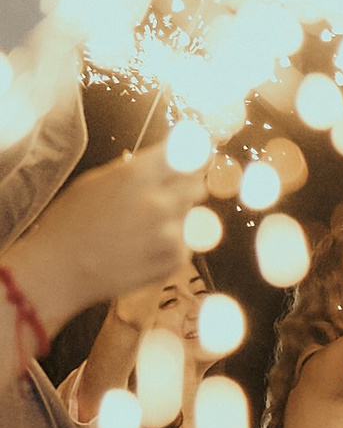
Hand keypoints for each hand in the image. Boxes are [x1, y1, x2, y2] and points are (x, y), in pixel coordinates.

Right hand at [6, 152, 199, 342]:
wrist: (59, 271)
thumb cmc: (69, 224)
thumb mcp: (96, 181)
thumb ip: (135, 169)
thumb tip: (167, 160)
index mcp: (138, 175)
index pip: (188, 155)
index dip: (193, 157)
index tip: (195, 160)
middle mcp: (159, 201)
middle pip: (198, 185)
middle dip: (185, 188)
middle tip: (165, 197)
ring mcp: (170, 233)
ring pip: (194, 216)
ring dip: (177, 219)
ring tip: (142, 230)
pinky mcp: (174, 260)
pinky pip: (186, 244)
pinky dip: (171, 245)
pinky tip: (142, 249)